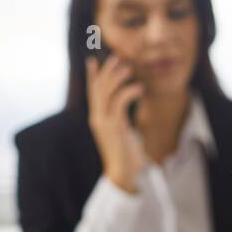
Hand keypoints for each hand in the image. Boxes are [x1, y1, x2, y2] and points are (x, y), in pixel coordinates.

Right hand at [86, 55, 145, 192]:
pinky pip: (120, 102)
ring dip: (118, 77)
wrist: (124, 174)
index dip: (93, 76)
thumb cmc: (126, 155)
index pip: (93, 93)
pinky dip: (129, 92)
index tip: (93, 60)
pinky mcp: (115, 126)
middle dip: (107, 70)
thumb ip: (120, 120)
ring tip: (130, 68)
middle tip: (118, 58)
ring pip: (107, 91)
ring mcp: (104, 122)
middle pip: (98, 87)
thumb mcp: (122, 133)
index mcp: (97, 119)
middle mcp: (97, 118)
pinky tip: (139, 88)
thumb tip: (124, 112)